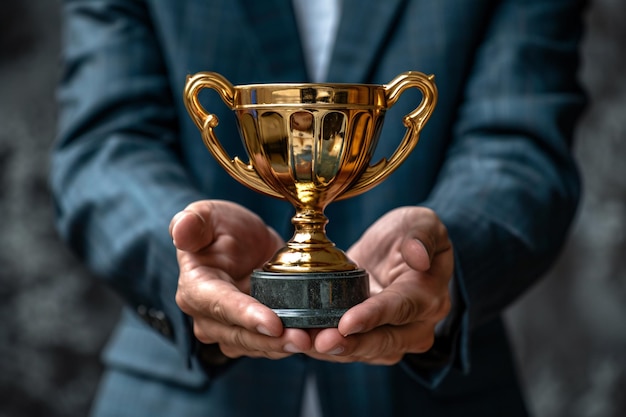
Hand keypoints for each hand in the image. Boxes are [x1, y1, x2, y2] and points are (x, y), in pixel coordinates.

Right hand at [170, 200, 311, 359]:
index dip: (245, 315)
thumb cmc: (221, 226)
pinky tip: (314, 342)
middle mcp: (207, 316)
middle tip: (302, 339)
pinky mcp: (251, 335)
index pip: (219, 304)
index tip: (273, 323)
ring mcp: (229, 330)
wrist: (242, 242)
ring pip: (256, 346)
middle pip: (239, 335)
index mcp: (195, 287)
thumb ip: (193, 222)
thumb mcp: (209, 214)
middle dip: (270, 340)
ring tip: (312, 342)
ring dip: (283, 347)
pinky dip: (291, 345)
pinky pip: (270, 346)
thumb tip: (181, 230)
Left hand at [307, 207, 452, 364]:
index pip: (400, 308)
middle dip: (350, 344)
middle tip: (321, 342)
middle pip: (383, 341)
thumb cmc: (412, 233)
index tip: (347, 323)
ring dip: (334, 350)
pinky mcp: (370, 340)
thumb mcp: (422, 223)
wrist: (399, 250)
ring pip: (364, 351)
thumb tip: (419, 257)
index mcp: (429, 296)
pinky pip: (349, 349)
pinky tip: (302, 341)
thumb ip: (422, 237)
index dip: (373, 317)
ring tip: (305, 343)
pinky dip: (325, 348)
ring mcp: (394, 338)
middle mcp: (416, 326)